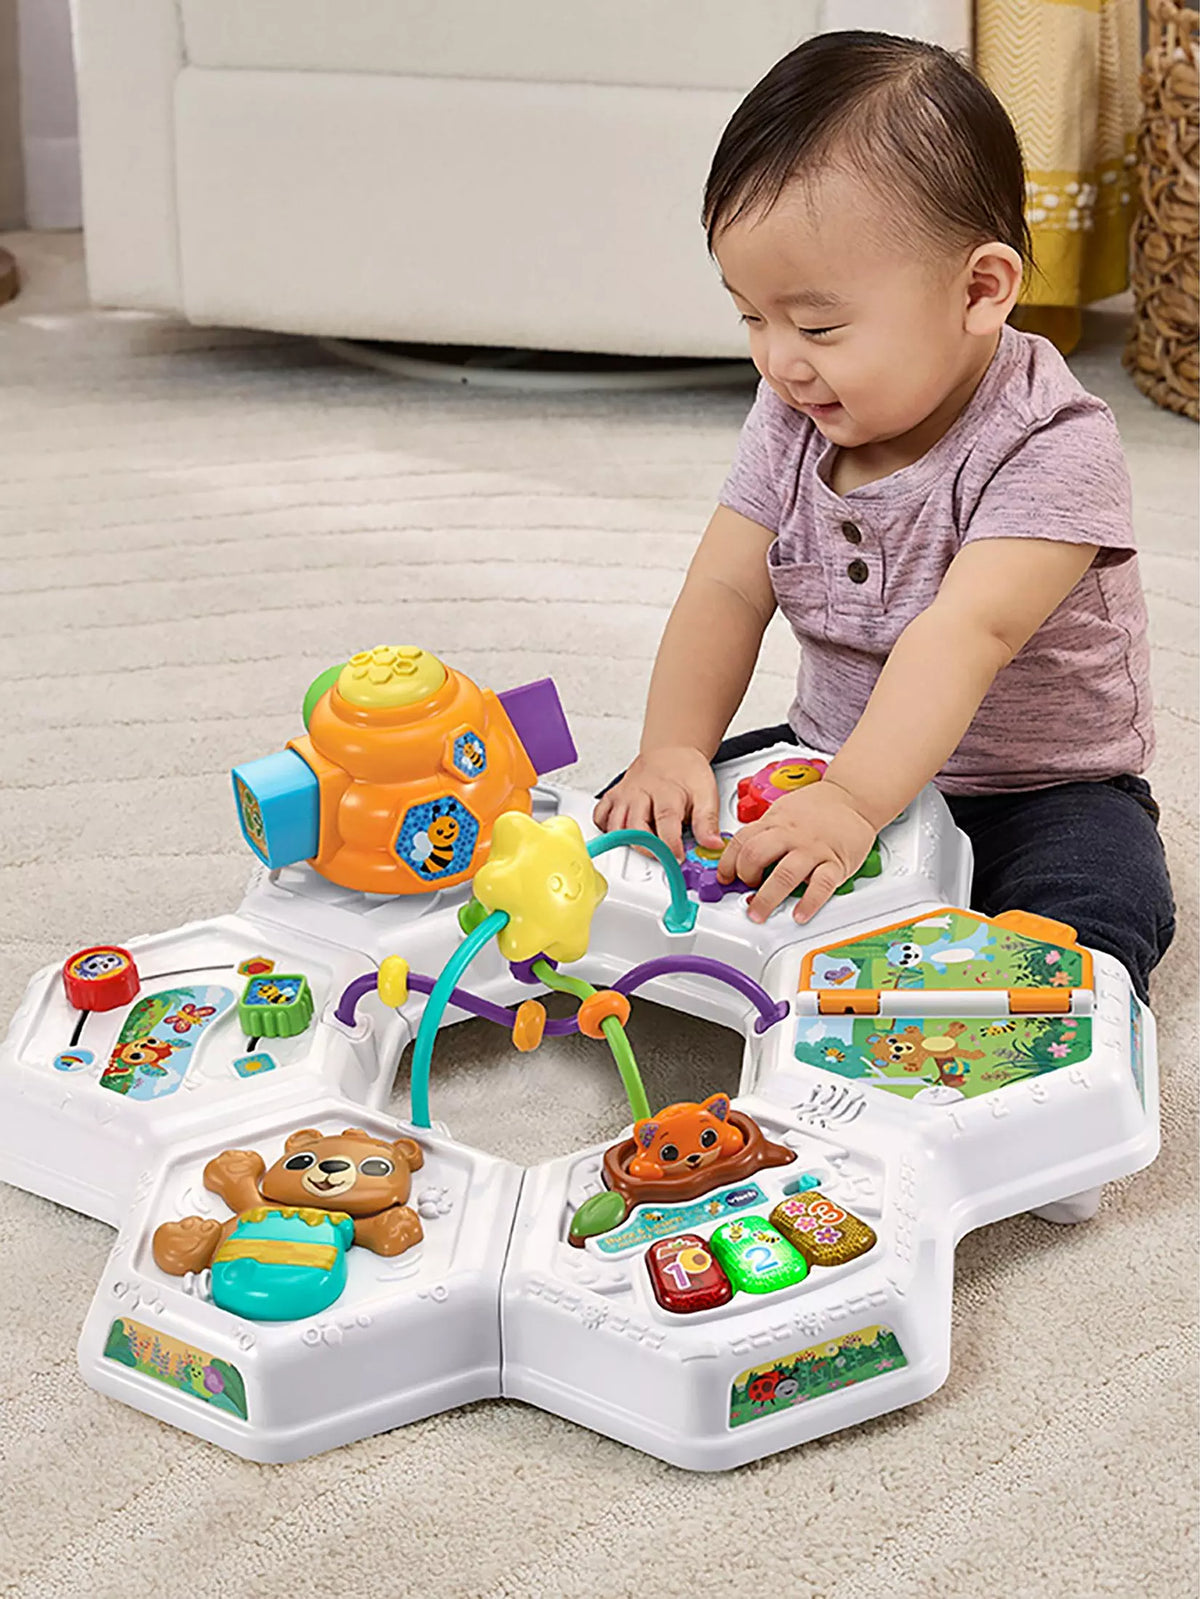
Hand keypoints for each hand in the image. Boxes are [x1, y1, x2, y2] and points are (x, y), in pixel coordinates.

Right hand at [593, 746, 724, 860]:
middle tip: (662, 857)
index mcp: (666, 792)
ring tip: (646, 848)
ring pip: (615, 826)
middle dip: (647, 848)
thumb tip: (713, 845)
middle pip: (635, 827)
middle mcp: (641, 793)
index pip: (666, 822)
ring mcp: (624, 795)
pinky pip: (600, 816)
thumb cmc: (686, 773)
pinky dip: (606, 830)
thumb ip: (708, 822)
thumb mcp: (706, 793)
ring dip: (628, 843)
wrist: (671, 751)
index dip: (670, 845)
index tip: (678, 858)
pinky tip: (622, 835)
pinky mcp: (613, 796)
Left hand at [717, 780, 876, 923]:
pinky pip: (821, 885)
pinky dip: (809, 903)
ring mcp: (813, 848)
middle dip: (745, 877)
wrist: (853, 797)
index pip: (741, 841)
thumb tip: (740, 857)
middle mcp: (791, 834)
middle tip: (746, 891)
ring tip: (759, 913)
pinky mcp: (836, 862)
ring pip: (784, 874)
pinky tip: (799, 914)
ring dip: (767, 898)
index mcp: (775, 822)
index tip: (725, 878)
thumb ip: (764, 833)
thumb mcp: (783, 812)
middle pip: (756, 855)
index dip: (728, 862)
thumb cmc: (817, 808)